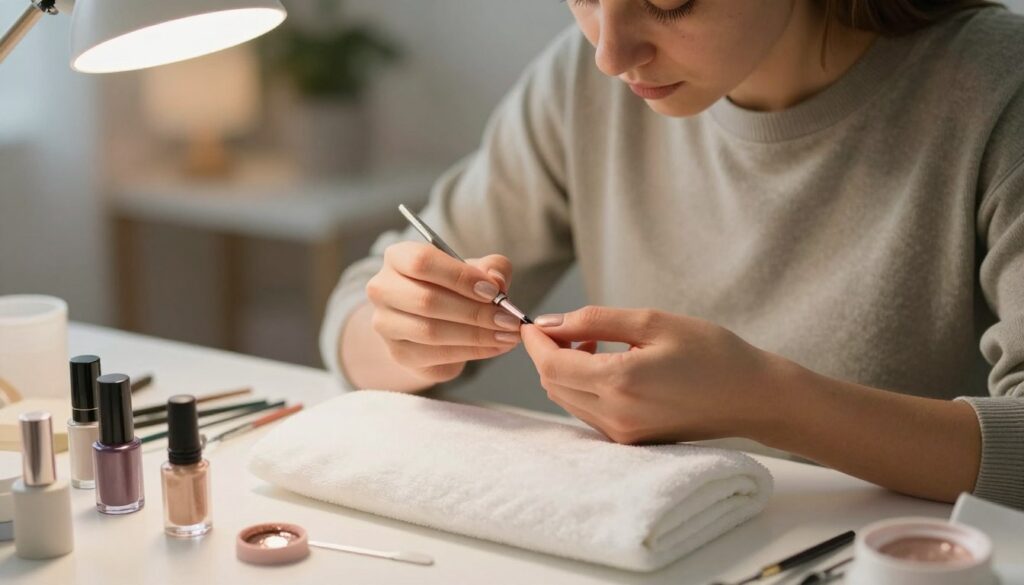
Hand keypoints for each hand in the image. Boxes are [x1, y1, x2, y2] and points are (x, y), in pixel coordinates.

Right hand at [365, 242, 521, 383]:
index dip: (460, 277)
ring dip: (476, 335)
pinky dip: (472, 352)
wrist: (434, 322)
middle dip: (474, 312)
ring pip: (430, 331)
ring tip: (507, 334)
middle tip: (508, 319)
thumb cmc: (455, 288)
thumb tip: (496, 282)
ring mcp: (386, 324)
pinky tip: (495, 346)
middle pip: (426, 300)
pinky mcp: (399, 353)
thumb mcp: (476, 270)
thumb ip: (492, 268)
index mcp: (398, 258)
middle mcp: (383, 289)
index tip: (493, 290)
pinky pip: (436, 355)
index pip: (422, 262)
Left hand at [520, 306, 774, 443]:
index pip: (550, 365)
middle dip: (549, 353)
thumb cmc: (710, 352)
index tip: (531, 321)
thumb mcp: (652, 322)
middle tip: (573, 328)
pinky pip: (586, 412)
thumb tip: (551, 322)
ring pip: (566, 399)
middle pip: (552, 384)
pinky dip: (583, 386)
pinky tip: (609, 367)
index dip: (534, 341)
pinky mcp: (629, 441)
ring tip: (595, 344)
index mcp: (619, 382)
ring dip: (566, 370)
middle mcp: (615, 415)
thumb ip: (595, 321)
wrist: (752, 397)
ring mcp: (621, 434)